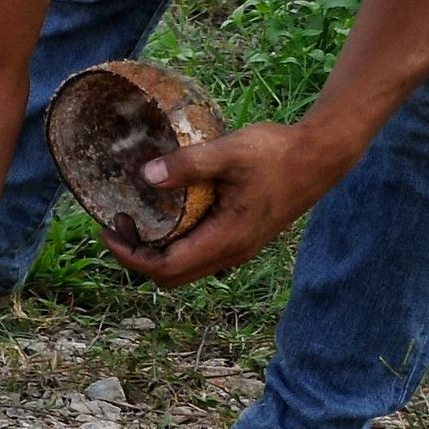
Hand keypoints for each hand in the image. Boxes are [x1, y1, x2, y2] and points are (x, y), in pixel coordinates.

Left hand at [111, 120, 350, 284]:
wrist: (321, 155)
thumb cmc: (277, 153)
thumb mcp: (229, 152)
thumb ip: (188, 165)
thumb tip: (146, 175)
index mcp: (227, 240)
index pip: (166, 268)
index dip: (130, 256)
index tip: (107, 229)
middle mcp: (232, 252)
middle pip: (172, 275)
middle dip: (136, 256)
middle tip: (115, 221)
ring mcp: (239, 247)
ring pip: (186, 266)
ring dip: (155, 250)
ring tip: (133, 215)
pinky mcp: (243, 236)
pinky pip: (200, 253)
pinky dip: (173, 241)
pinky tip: (164, 213)